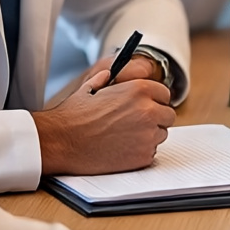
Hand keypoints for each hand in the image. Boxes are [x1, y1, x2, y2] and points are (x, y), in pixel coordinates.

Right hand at [34, 75, 173, 174]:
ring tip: (123, 137)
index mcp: (139, 90)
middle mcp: (148, 111)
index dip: (154, 101)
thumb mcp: (90, 88)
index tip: (147, 106)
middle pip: (167, 115)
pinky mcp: (143, 156)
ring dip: (148, 136)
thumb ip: (106, 78)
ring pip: (160, 134)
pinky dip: (140, 153)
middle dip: (155, 118)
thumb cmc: (73, 116)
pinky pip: (151, 153)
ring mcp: (148, 135)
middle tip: (135, 124)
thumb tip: (109, 74)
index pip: (165, 94)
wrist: (61, 142)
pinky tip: (121, 149)